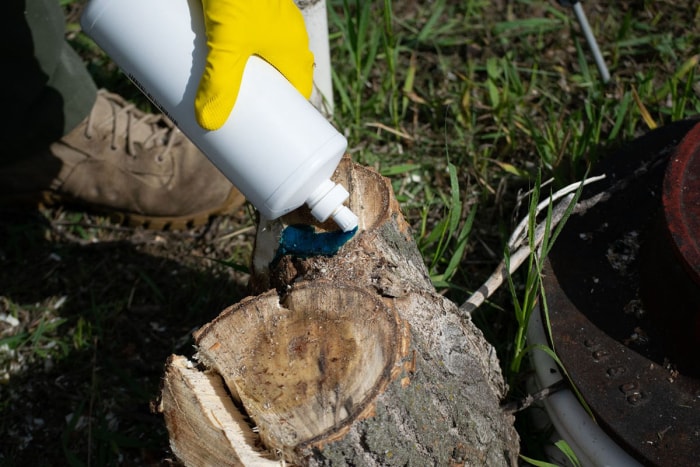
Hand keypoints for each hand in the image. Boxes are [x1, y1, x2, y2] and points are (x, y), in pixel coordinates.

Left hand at [195, 0, 313, 130]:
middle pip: (275, 80)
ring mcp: (265, 22)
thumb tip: (207, 122)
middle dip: (258, 101)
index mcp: (295, 52)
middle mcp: (285, 38)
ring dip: (242, 78)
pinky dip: (230, 55)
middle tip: (237, 121)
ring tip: (219, 96)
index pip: (298, 94)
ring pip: (257, 60)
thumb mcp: (227, 43)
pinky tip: (210, 62)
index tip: (270, 134)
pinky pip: (242, 40)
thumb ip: (218, 83)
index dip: (287, 117)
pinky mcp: (245, 9)